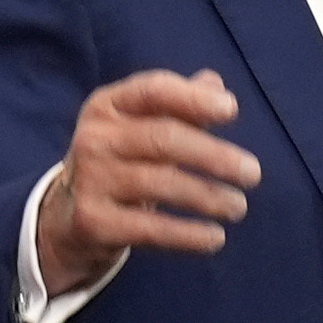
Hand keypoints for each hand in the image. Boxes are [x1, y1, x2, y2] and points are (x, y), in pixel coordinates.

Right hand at [31, 71, 259, 301]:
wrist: (69, 214)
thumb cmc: (121, 160)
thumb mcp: (142, 126)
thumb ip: (180, 105)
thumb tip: (216, 85)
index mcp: (109, 105)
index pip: (154, 90)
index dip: (194, 99)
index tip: (232, 111)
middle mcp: (95, 138)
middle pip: (163, 139)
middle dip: (214, 156)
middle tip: (253, 174)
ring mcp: (90, 180)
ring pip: (160, 184)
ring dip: (208, 197)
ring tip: (238, 207)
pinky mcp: (92, 222)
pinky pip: (150, 228)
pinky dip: (187, 235)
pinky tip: (215, 238)